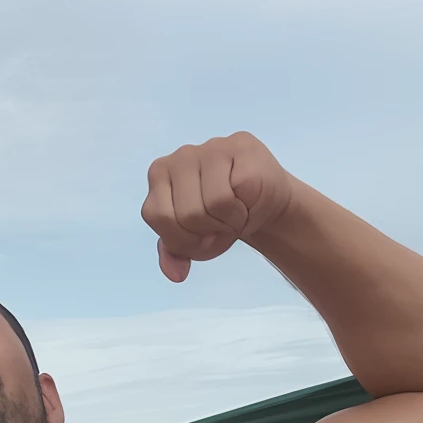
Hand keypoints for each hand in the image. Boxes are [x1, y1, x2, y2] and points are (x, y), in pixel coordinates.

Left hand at [142, 133, 295, 281]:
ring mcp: (210, 147)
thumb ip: (174, 253)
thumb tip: (175, 275)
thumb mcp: (192, 239)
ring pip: (213, 204)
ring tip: (236, 212)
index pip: (159, 217)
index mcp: (159, 174)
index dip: (184, 238)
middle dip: (210, 233)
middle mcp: (180, 156)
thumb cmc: (222, 218)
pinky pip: (238, 192)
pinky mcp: (240, 147)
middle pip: (187, 214)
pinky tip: (249, 199)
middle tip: (223, 225)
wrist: (262, 202)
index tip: (201, 234)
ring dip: (230, 222)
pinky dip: (246, 210)